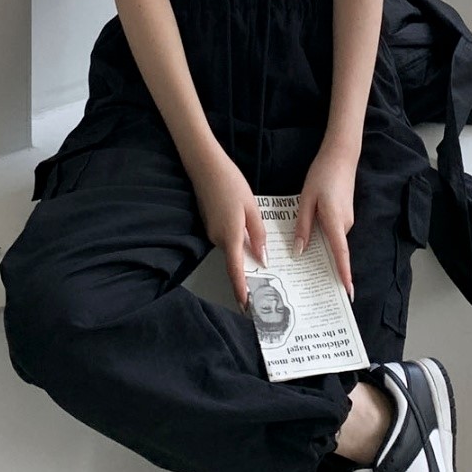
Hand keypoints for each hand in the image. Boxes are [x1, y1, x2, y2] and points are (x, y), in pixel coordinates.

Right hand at [187, 148, 268, 308]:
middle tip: (266, 282)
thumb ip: (258, 234)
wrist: (205, 165)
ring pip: (231, 248)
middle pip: (235, 260)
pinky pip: (227, 238)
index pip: (235, 270)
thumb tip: (262, 258)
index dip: (240, 289)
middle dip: (247, 271)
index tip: (246, 306)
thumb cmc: (230, 183)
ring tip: (262, 254)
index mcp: (230, 236)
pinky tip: (248, 231)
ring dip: (243, 252)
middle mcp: (218, 238)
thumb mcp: (251, 207)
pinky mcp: (210, 223)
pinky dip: (238, 240)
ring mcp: (211, 231)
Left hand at [293, 146, 357, 300]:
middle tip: (308, 282)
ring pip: (332, 240)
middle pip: (335, 251)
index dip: (344, 274)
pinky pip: (333, 232)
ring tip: (302, 260)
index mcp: (335, 223)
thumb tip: (300, 251)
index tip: (348, 292)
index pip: (341, 254)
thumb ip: (303, 227)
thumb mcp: (306, 200)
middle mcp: (345, 225)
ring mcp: (347, 220)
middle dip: (325, 266)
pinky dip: (323, 238)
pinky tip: (310, 236)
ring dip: (321, 250)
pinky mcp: (344, 215)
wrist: (340, 156)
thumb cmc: (322, 176)